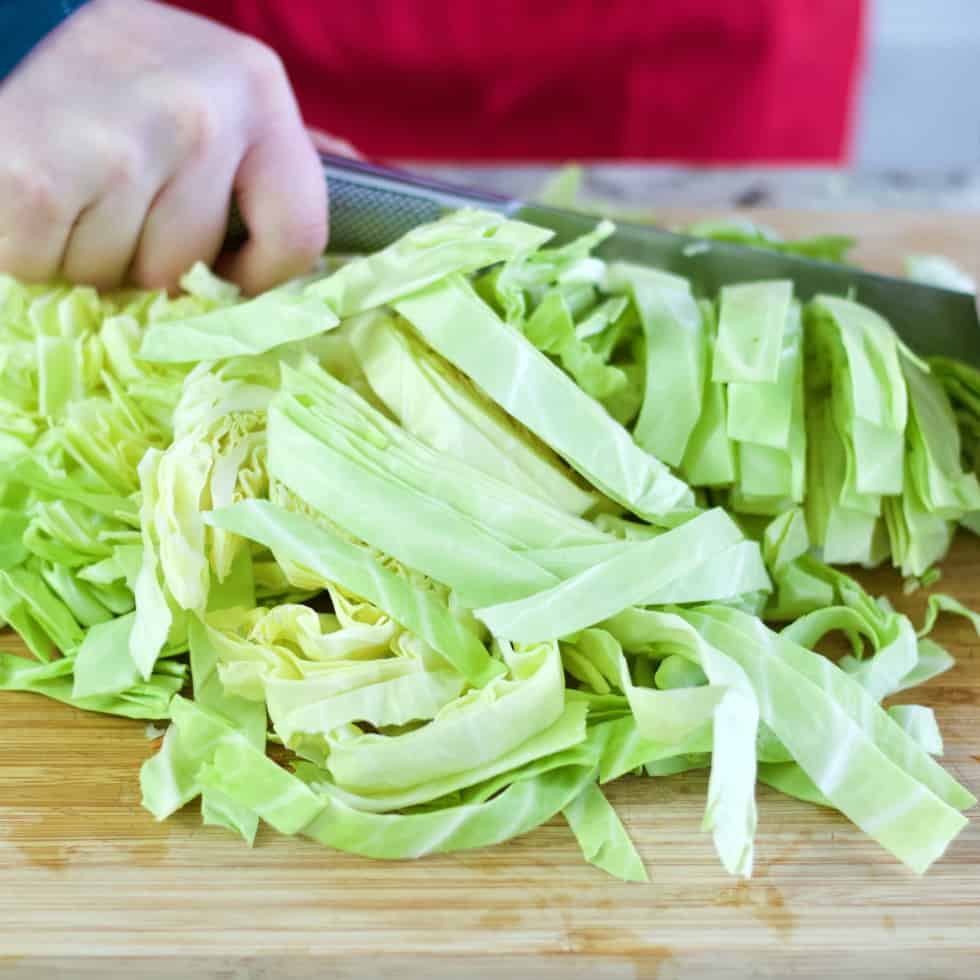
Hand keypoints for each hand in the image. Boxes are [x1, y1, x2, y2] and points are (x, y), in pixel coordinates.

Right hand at [0, 0, 327, 293]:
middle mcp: (195, 110)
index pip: (298, 236)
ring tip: (78, 196)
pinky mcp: (32, 173)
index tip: (224, 268)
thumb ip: (279, 164)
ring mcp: (114, 140)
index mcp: (257, 88)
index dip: (258, 275)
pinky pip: (46, 267)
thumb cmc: (130, 84)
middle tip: (121, 205)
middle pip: (193, 265)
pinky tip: (39, 206)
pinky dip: (31, 255)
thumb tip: (348, 200)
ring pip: (121, 273)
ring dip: (90, 258)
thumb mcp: (223, 101)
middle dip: (152, 261)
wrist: (9, 20)